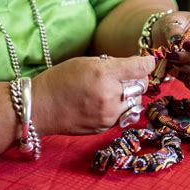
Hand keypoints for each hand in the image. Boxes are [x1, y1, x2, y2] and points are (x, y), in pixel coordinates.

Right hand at [32, 56, 154, 135]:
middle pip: (141, 86)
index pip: (139, 68)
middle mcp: (110, 96)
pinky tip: (106, 102)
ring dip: (130, 95)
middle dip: (137, 79)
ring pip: (135, 103)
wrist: (40, 108)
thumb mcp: (85, 62)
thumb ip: (111, 64)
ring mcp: (108, 115)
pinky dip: (121, 108)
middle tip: (127, 75)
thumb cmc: (59, 80)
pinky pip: (123, 115)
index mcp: (104, 74)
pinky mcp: (105, 127)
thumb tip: (134, 65)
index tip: (149, 61)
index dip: (148, 63)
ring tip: (114, 90)